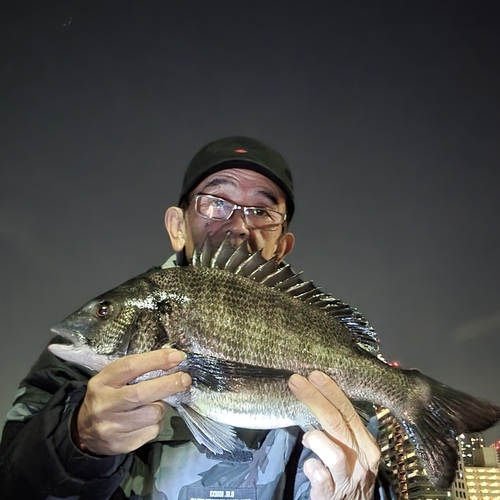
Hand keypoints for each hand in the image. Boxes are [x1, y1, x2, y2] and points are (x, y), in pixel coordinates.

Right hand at [73, 349, 191, 455]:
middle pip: (141, 394)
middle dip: (168, 384)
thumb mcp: (114, 378)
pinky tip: (147, 419)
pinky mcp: (121, 444)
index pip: (130, 367)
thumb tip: (173, 360)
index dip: (156, 360)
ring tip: (156, 403)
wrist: (84, 431)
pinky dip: (156, 423)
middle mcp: (105, 405)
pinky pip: (151, 431)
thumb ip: (138, 370)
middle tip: (185, 379)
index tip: (177, 356)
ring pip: (151, 414)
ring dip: (161, 406)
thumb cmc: (108, 396)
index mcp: (102, 382)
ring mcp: (111, 427)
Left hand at [289, 371, 380, 499]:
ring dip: (315, 439)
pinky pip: (320, 475)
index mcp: (367, 444)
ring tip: (307, 440)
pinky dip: (311, 467)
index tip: (314, 374)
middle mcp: (363, 459)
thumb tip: (317, 397)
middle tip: (296, 381)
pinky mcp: (333, 494)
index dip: (331, 391)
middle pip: (338, 423)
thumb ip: (341, 429)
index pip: (349, 411)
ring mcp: (349, 478)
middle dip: (315, 399)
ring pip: (334, 451)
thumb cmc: (349, 475)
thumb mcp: (354, 451)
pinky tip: (310, 467)